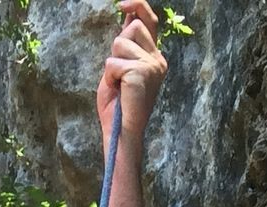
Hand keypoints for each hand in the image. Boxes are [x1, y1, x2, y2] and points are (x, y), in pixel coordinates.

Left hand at [97, 1, 167, 142]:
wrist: (121, 133)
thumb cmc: (118, 105)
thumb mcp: (121, 67)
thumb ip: (126, 44)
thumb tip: (128, 15)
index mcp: (154, 57)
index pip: (149, 20)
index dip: (138, 5)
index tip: (122, 3)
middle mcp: (158, 60)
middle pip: (132, 27)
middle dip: (118, 46)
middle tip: (119, 74)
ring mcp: (153, 66)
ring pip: (120, 42)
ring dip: (112, 63)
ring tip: (119, 84)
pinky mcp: (143, 72)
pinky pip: (113, 62)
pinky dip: (109, 76)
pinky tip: (118, 90)